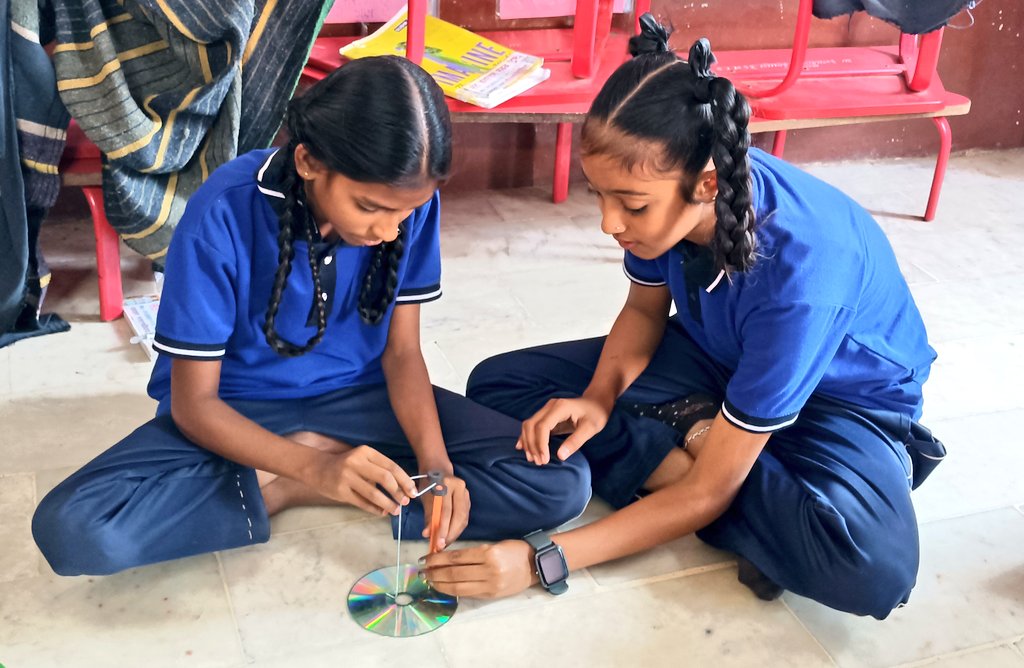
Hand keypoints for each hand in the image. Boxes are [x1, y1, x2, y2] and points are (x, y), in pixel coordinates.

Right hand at [307, 445, 416, 515]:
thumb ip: (379, 470)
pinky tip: (381, 512)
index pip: (391, 466)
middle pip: (385, 478)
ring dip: (388, 504)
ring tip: (395, 510)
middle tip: (405, 502)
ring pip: (374, 493)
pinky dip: (374, 509)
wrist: (318, 468)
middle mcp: (356, 462)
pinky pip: (362, 503)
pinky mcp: (340, 491)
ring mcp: (347, 477)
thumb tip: (403, 488)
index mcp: (366, 452)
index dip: (405, 480)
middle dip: (398, 492)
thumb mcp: (363, 460)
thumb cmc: (346, 465)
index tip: (413, 491)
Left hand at [418, 468, 469, 548]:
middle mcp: (460, 487)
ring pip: (463, 518)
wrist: (438, 470)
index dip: (442, 528)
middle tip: (442, 546)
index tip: (437, 542)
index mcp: (448, 484)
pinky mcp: (468, 500)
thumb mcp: (426, 498)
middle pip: (458, 516)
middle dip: (450, 534)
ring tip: (445, 544)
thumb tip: (427, 534)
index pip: (446, 510)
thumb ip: (428, 516)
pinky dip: (457, 529)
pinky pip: (464, 517)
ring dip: (454, 533)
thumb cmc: (429, 484)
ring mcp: (466, 493)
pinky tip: (450, 536)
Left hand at [421, 540, 536, 598]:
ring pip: (458, 586)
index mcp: (489, 553)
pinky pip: (468, 593)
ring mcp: (491, 585)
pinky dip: (453, 591)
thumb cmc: (514, 550)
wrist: (535, 565)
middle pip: (454, 573)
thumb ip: (473, 553)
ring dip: (440, 584)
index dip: (438, 559)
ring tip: (429, 580)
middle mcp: (489, 570)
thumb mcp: (494, 545)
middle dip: (434, 573)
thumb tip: (446, 559)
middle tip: (422, 571)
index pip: (456, 558)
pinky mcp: (492, 595)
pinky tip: (444, 587)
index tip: (425, 559)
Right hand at [518, 396, 609, 464]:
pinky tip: (522, 447)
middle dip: (532, 445)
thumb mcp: (590, 428)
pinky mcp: (546, 416)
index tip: (544, 460)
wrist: (596, 402)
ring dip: (528, 442)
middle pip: (531, 425)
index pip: (542, 426)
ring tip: (533, 459)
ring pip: (529, 425)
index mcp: (560, 407)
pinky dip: (527, 437)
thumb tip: (560, 456)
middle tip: (539, 462)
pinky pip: (532, 426)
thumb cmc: (596, 414)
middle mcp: (550, 406)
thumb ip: (575, 441)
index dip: (540, 444)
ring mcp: (546, 410)